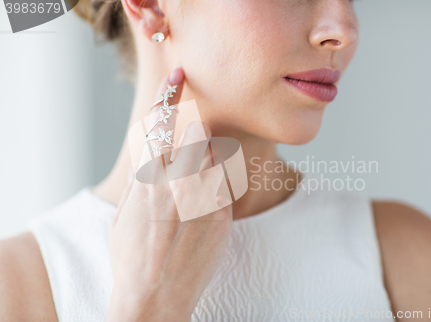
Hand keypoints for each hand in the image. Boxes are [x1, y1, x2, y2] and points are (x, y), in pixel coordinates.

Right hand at [107, 67, 232, 321]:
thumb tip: (149, 146)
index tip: (178, 75)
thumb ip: (139, 175)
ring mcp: (204, 195)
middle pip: (195, 129)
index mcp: (147, 178)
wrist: (158, 295)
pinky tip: (199, 203)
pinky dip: (213, 182)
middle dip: (193, 127)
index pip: (160, 122)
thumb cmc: (132, 255)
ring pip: (213, 153)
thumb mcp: (124, 211)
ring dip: (204, 158)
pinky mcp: (223, 211)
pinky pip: (222, 180)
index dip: (169, 93)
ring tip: (190, 186)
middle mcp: (178, 181)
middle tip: (191, 135)